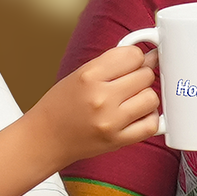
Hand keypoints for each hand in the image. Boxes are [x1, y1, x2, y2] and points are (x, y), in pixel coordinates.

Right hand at [30, 43, 160, 163]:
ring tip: (131, 100)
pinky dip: (149, 118)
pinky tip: (137, 115)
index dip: (135, 58)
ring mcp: (110, 121)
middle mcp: (100, 98)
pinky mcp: (117, 140)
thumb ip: (113, 62)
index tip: (131, 64)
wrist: (45, 138)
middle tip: (128, 83)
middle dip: (141, 76)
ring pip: (151, 98)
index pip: (134, 55)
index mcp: (89, 76)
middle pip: (146, 75)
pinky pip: (151, 124)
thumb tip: (150, 57)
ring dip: (146, 97)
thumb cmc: (61, 105)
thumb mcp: (81, 73)